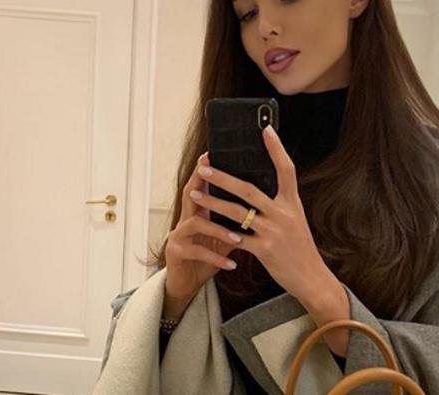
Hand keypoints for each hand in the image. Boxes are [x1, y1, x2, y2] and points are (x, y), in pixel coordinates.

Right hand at [164, 152, 243, 301]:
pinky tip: (231, 264)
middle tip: (212, 174)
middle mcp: (186, 219)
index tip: (213, 154)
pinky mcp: (177, 253)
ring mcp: (178, 235)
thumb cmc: (208, 256)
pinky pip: (197, 252)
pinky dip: (215, 258)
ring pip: (196, 224)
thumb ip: (235, 218)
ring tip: (238, 237)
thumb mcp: (223, 235)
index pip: (202, 185)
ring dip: (218, 229)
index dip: (205, 169)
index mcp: (199, 211)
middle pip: (191, 195)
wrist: (187, 284)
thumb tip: (261, 201)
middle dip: (202, 184)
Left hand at [189, 124, 328, 302]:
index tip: (266, 129)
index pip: (286, 169)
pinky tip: (206, 225)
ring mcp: (274, 231)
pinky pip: (237, 238)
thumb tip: (255, 188)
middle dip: (223, 177)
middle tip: (204, 166)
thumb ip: (279, 204)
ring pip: (237, 212)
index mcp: (292, 202)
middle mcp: (284, 213)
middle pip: (248, 189)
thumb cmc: (300, 247)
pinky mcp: (265, 249)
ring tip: (195, 192)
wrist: (312, 277)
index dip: (276, 148)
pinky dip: (222, 232)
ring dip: (212, 202)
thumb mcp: (295, 220)